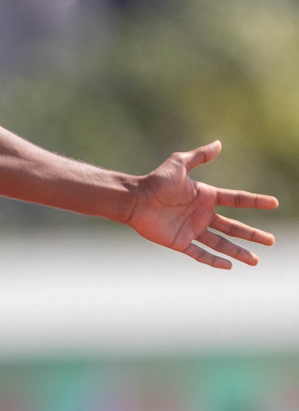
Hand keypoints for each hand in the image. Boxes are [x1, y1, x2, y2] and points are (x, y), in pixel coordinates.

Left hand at [125, 141, 278, 268]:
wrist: (134, 200)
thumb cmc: (155, 181)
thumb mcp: (179, 164)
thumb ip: (199, 156)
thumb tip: (219, 143)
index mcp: (206, 196)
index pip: (237, 199)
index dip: (255, 201)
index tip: (275, 203)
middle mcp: (202, 214)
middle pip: (234, 227)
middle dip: (253, 235)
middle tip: (271, 241)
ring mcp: (192, 229)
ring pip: (221, 243)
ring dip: (238, 252)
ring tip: (256, 261)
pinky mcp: (180, 242)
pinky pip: (200, 254)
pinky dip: (213, 261)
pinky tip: (229, 267)